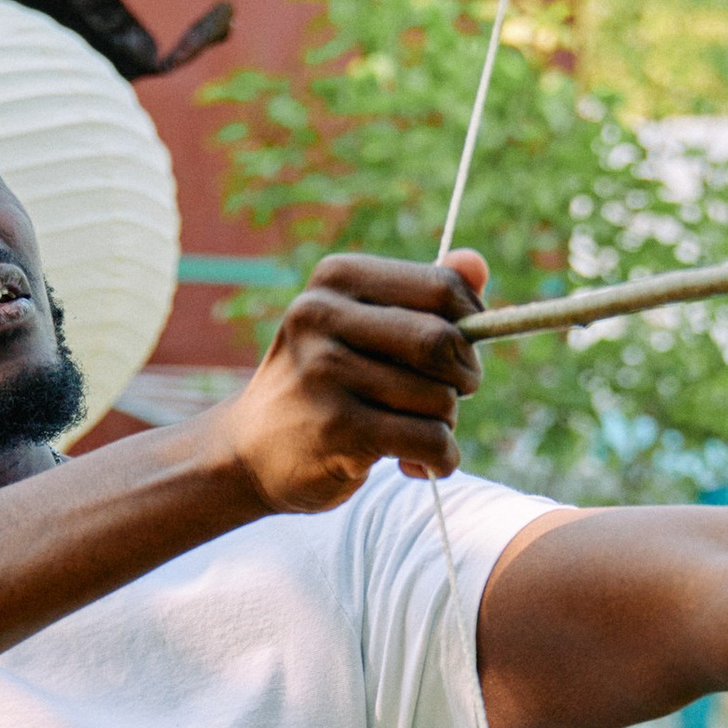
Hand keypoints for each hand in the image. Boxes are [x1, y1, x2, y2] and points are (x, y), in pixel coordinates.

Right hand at [213, 250, 486, 513]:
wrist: (250, 451)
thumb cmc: (325, 383)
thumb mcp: (363, 327)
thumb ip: (423, 294)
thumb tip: (477, 262)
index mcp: (336, 278)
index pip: (441, 287)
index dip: (472, 323)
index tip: (460, 351)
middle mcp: (322, 316)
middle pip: (444, 342)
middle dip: (465, 376)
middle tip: (450, 395)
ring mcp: (325, 373)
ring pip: (440, 398)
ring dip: (444, 424)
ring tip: (412, 430)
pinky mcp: (337, 429)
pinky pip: (429, 441)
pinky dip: (440, 459)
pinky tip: (416, 464)